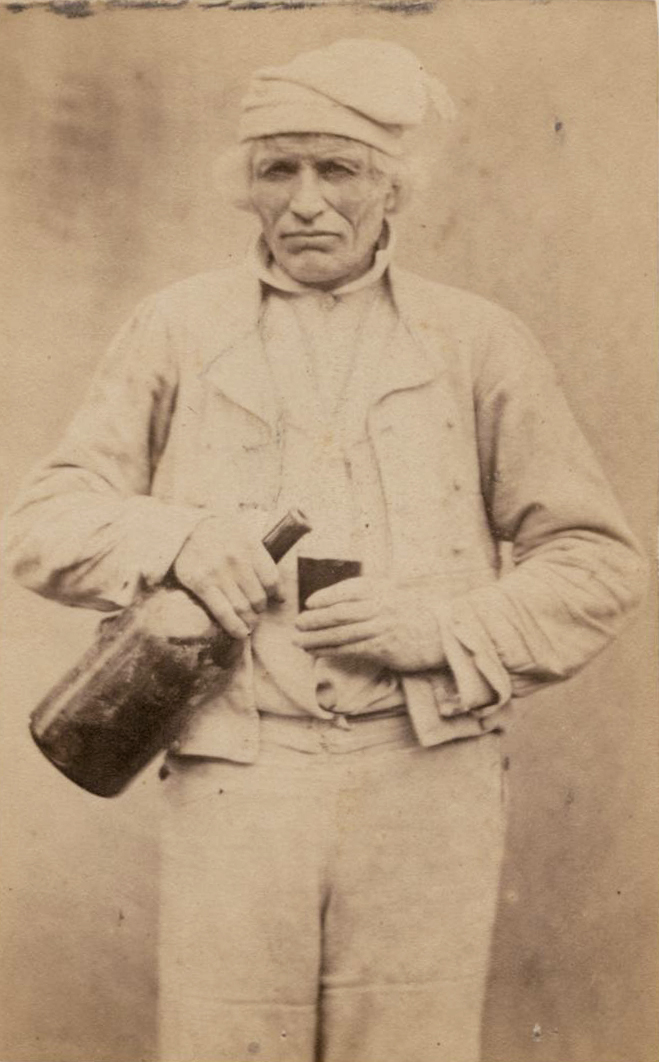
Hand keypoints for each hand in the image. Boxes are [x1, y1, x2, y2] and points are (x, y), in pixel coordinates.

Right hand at [173, 514, 283, 638]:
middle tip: (256, 612)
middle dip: (260, 610)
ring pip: (243, 608)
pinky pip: (223, 612)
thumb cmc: (218, 534)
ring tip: (249, 623)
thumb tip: (279, 594)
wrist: (185, 528)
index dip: (277, 594)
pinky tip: (241, 633)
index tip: (276, 600)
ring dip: (250, 621)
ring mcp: (218, 572)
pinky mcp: (201, 583)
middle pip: (259, 597)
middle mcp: (236, 559)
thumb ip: (260, 560)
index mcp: (250, 545)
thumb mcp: (243, 535)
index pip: (272, 579)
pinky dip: (235, 627)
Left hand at [294, 576, 444, 671]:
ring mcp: (381, 628)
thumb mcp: (393, 594)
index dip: (325, 596)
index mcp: (381, 589)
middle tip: (297, 623)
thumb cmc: (414, 614)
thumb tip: (336, 602)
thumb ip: (369, 594)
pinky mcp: (383, 648)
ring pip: (341, 633)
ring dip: (316, 638)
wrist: (442, 634)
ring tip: (299, 641)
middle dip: (315, 619)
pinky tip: (317, 652)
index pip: (347, 590)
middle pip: (339, 612)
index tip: (310, 603)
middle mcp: (379, 606)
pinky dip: (330, 651)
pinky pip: (351, 649)